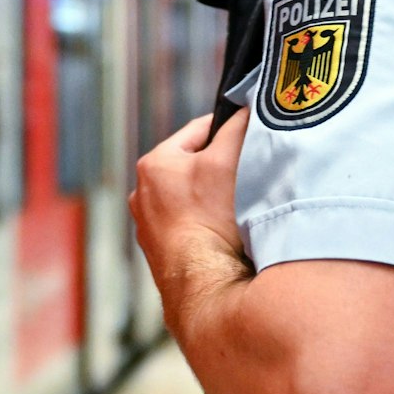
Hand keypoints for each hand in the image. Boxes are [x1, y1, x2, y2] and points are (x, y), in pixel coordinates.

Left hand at [130, 111, 249, 281]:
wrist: (204, 284)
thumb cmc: (211, 219)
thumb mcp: (228, 159)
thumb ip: (237, 127)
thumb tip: (245, 110)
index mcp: (153, 164)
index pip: (199, 130)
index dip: (229, 128)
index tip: (250, 134)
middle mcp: (142, 195)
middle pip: (194, 166)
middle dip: (220, 167)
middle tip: (248, 175)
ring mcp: (149, 228)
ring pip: (191, 199)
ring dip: (214, 199)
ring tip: (238, 208)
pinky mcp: (161, 255)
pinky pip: (190, 228)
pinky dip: (207, 226)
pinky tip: (225, 235)